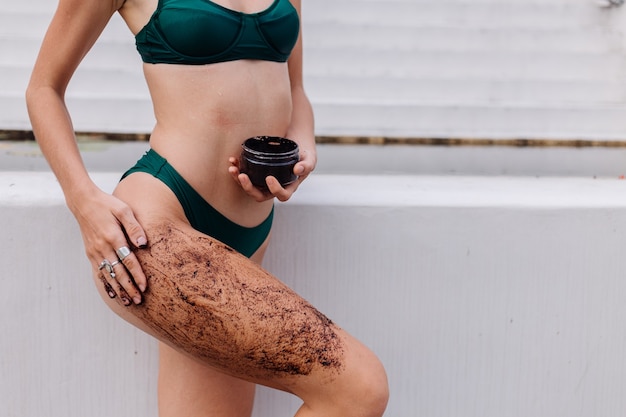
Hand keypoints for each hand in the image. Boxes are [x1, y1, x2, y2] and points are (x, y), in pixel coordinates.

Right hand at [70, 188, 147, 305]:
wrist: (83, 202)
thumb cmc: (107, 204)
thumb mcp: (124, 210)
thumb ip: (134, 227)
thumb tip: (143, 244)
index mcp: (113, 237)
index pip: (128, 261)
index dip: (137, 275)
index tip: (145, 287)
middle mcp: (102, 247)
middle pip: (118, 273)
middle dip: (129, 288)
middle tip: (139, 301)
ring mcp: (95, 252)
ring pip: (108, 276)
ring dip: (118, 290)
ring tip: (128, 302)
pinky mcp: (90, 253)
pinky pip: (99, 272)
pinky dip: (106, 284)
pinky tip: (112, 294)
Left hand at [228, 148, 315, 201]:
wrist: (296, 144)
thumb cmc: (305, 154)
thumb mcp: (310, 158)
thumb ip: (306, 165)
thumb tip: (297, 170)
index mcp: (288, 187)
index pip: (282, 195)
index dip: (275, 190)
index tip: (269, 178)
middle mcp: (274, 187)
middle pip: (260, 195)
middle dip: (249, 188)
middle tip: (242, 176)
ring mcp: (264, 181)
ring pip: (249, 186)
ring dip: (238, 179)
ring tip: (233, 168)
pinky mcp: (256, 172)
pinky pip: (244, 174)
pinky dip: (237, 168)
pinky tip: (232, 160)